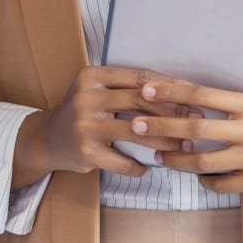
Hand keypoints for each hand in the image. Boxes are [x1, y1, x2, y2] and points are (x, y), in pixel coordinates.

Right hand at [16, 66, 198, 181]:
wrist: (47, 139)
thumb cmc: (84, 112)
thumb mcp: (99, 91)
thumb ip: (128, 88)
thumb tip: (178, 91)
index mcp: (93, 77)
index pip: (140, 77)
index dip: (170, 86)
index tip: (194, 94)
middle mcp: (87, 98)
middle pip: (141, 102)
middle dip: (174, 112)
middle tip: (196, 121)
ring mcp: (85, 127)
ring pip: (137, 133)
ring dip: (165, 141)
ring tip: (183, 147)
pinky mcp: (85, 152)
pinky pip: (122, 161)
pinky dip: (139, 166)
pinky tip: (150, 166)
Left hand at [130, 80, 242, 194]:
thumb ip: (222, 105)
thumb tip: (178, 102)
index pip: (202, 95)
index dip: (172, 92)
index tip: (146, 89)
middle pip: (196, 128)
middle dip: (161, 126)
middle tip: (135, 124)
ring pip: (202, 162)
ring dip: (174, 160)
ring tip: (158, 156)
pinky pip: (217, 183)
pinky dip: (201, 179)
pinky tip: (193, 173)